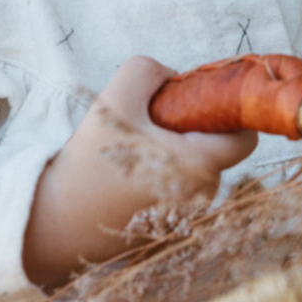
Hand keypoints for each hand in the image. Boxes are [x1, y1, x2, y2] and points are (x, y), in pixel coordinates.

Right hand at [22, 56, 257, 287]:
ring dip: (173, 151)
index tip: (193, 99)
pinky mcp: (169, 229)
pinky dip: (161, 175)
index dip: (227, 110)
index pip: (246, 135)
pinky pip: (178, 190)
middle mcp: (203, 197)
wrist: (56, 226)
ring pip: (196, 168)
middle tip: (149, 120)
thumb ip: (148, 72)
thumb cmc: (88, 164)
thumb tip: (174, 77)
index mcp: (199, 167)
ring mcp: (188, 218)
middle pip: (216, 148)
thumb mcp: (113, 100)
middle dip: (190, 127)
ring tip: (131, 149)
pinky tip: (126, 176)